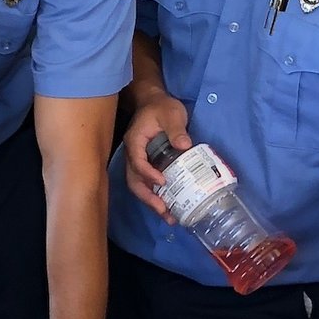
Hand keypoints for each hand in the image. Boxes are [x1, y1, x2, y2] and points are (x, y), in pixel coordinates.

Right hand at [121, 92, 192, 219]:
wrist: (153, 102)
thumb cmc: (161, 106)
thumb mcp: (171, 113)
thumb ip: (176, 128)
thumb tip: (184, 146)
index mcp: (135, 141)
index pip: (137, 162)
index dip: (148, 174)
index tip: (162, 182)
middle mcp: (133, 154)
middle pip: (134, 181)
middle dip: (148, 198)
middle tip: (164, 211)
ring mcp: (138, 161)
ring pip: (139, 186)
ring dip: (151, 201)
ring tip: (169, 216)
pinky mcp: (146, 165)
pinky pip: (147, 183)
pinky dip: (156, 195)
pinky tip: (170, 205)